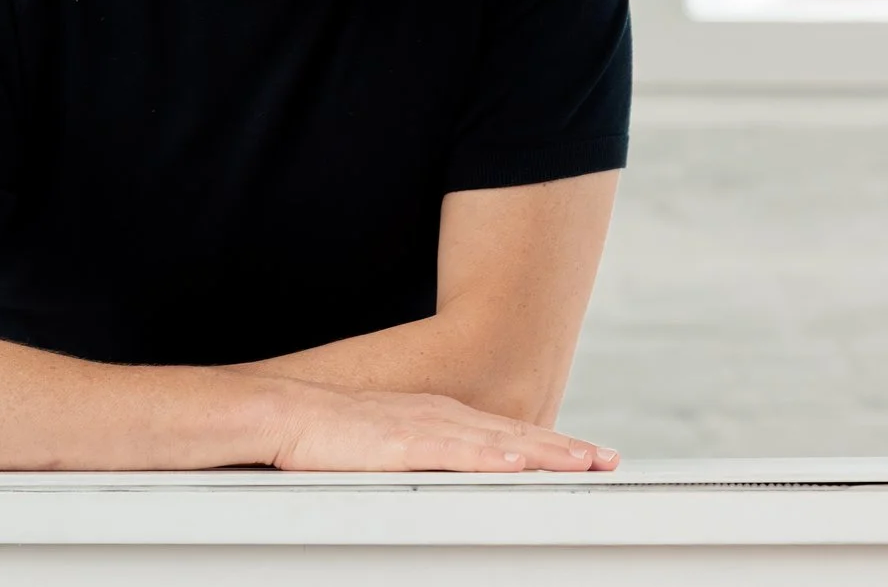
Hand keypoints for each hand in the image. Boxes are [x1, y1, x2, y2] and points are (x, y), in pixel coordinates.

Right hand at [273, 384, 618, 472]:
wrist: (281, 411)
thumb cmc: (321, 433)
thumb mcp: (381, 443)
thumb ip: (415, 455)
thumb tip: (437, 476)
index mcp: (433, 417)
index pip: (503, 433)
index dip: (546, 444)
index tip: (582, 454)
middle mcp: (437, 416)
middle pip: (514, 435)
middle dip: (563, 448)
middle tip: (607, 458)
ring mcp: (423, 427)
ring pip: (497, 442)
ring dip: (544, 452)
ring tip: (584, 461)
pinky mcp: (401, 442)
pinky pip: (456, 452)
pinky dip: (491, 458)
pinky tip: (520, 464)